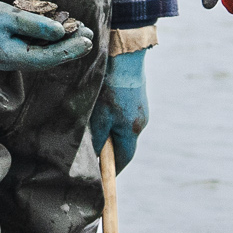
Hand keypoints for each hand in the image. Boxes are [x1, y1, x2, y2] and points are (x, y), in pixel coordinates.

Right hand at [0, 3, 99, 73]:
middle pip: (48, 59)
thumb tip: (61, 32)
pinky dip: (52, 41)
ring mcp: (14, 58)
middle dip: (70, 47)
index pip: (45, 58)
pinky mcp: (15, 51)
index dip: (68, 50)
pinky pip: (38, 49)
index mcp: (9, 57)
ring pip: (44, 54)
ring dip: (63, 43)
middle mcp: (13, 63)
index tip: (86, 40)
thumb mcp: (9, 15)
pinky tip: (64, 30)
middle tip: (89, 34)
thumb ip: (35, 25)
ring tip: (81, 30)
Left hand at [92, 48, 148, 170]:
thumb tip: (95, 157)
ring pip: (122, 127)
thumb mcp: (99, 117)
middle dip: (109, 151)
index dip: (112, 170)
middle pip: (124, 144)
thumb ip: (97, 140)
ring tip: (92, 129)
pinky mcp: (136, 95)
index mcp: (132, 130)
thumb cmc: (109, 87)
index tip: (101, 178)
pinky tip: (101, 109)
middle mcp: (141, 121)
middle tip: (91, 154)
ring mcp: (140, 107)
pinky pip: (123, 114)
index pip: (123, 159)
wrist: (124, 53)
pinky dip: (112, 117)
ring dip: (109, 132)